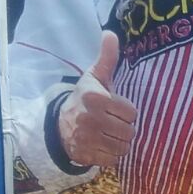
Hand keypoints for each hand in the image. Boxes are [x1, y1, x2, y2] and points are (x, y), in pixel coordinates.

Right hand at [57, 31, 137, 167]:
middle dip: (125, 128)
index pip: (132, 113)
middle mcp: (89, 118)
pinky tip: (102, 145)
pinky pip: (114, 160)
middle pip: (130, 132)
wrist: (60, 123)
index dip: (127, 112)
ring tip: (108, 133)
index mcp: (95, 97)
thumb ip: (107, 57)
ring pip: (124, 147)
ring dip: (120, 142)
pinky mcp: (85, 155)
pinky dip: (111, 155)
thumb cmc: (86, 98)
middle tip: (112, 123)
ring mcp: (86, 139)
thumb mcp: (95, 77)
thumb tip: (111, 33)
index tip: (115, 108)